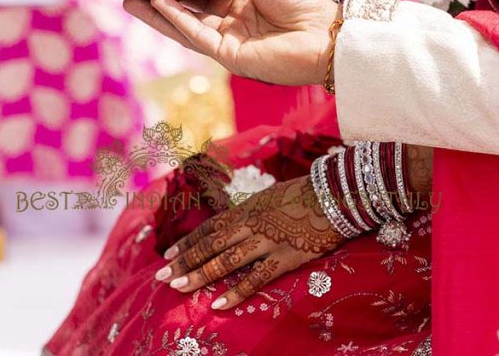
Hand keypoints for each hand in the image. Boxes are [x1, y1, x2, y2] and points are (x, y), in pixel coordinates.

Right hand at [124, 0, 338, 85]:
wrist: (326, 36)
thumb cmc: (302, 3)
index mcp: (242, 5)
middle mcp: (231, 24)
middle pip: (187, 11)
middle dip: (157, 0)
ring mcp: (228, 41)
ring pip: (184, 26)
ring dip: (157, 13)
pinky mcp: (228, 56)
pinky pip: (197, 35)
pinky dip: (177, 20)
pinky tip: (158, 4)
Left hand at [154, 176, 343, 309]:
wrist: (337, 193)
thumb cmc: (307, 194)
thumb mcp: (273, 196)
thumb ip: (254, 211)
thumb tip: (238, 221)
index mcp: (248, 209)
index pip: (210, 227)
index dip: (188, 241)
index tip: (168, 254)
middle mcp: (252, 224)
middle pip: (211, 244)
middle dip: (185, 260)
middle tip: (162, 275)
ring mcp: (268, 241)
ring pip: (226, 260)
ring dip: (200, 274)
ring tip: (179, 287)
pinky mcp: (286, 257)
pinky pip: (256, 277)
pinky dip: (236, 292)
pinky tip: (218, 304)